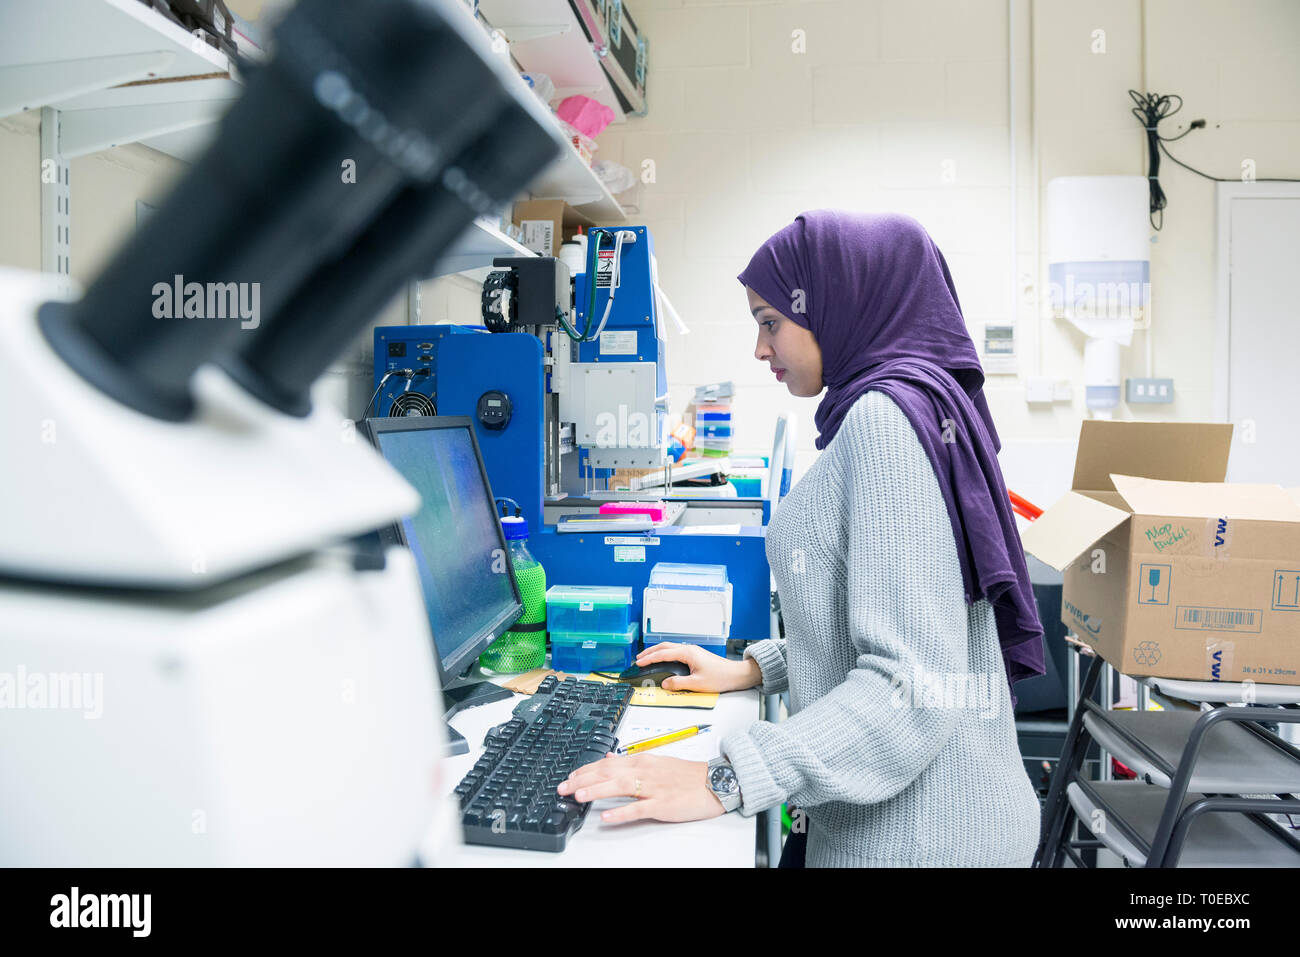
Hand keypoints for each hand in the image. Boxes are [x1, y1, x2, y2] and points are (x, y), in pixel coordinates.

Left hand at [558, 753, 724, 823]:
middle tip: (563, 787)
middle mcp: (645, 771)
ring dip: (597, 791)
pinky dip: (621, 813)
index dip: (586, 770)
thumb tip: (609, 758)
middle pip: (608, 773)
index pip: (607, 763)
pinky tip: (607, 817)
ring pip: (620, 787)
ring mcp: (653, 787)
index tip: (570, 777)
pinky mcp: (663, 804)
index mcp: (642, 760)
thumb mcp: (656, 762)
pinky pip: (638, 809)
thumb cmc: (686, 775)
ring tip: (579, 796)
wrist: (714, 782)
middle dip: (583, 780)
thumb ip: (631, 762)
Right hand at [636, 641, 760, 692]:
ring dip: (657, 652)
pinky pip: (675, 651)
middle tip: (638, 658)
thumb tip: (665, 683)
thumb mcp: (697, 684)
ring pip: (669, 648)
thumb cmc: (720, 677)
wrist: (735, 674)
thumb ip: (678, 683)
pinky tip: (663, 660)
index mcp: (687, 653)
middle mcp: (689, 649)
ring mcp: (692, 651)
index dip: (649, 658)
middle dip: (650, 652)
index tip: (639, 662)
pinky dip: (665, 654)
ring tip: (647, 658)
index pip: (663, 654)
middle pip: (664, 647)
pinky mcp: (695, 655)